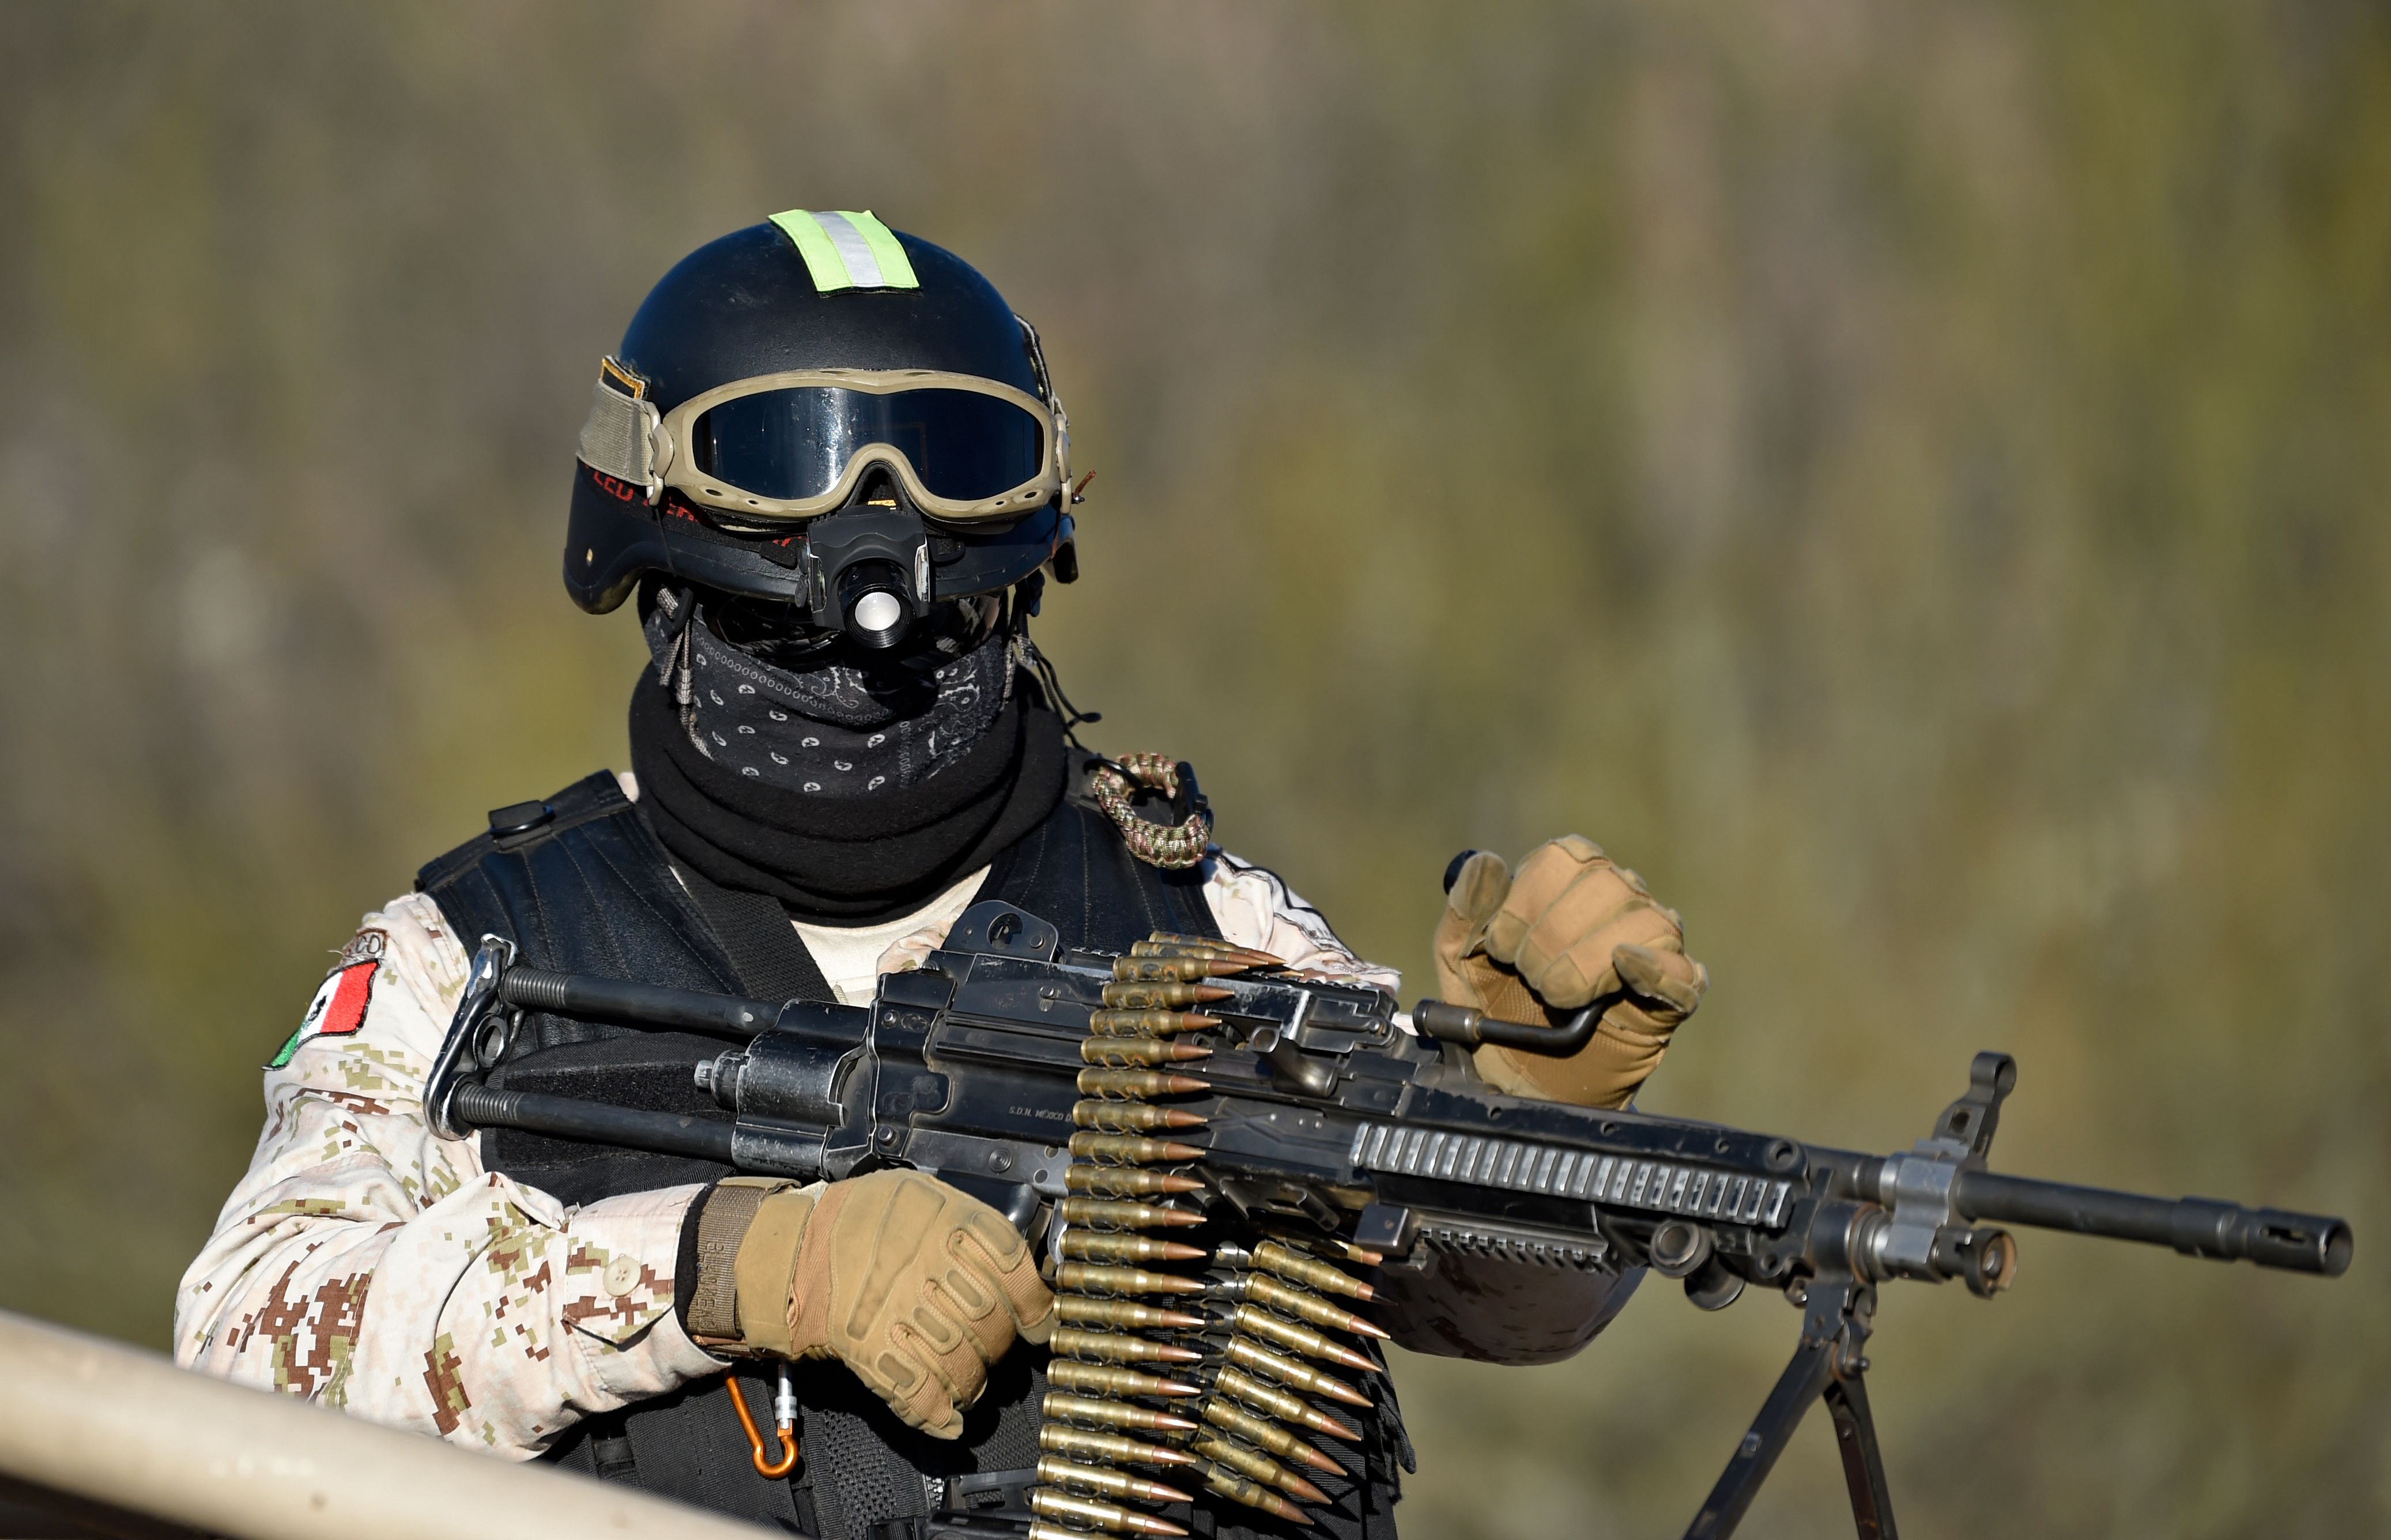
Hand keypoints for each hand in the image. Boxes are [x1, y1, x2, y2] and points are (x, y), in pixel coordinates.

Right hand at [717, 1169, 1053, 1437]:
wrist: (794, 1251)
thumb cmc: (861, 1220)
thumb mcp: (921, 1195)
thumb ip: (969, 1226)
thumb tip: (1015, 1266)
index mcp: (946, 1221)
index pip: (1014, 1269)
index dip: (1034, 1305)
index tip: (1038, 1324)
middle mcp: (928, 1265)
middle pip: (991, 1323)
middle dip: (1000, 1348)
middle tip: (995, 1352)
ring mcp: (899, 1310)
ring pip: (961, 1363)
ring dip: (972, 1385)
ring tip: (971, 1386)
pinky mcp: (870, 1349)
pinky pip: (917, 1391)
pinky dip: (937, 1414)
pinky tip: (948, 1420)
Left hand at [1432, 835, 1707, 1108]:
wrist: (1521, 1074)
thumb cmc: (1495, 1003)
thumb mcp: (1461, 958)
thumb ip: (1467, 909)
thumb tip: (1486, 862)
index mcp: (1570, 880)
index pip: (1565, 857)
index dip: (1526, 901)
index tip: (1501, 947)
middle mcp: (1619, 900)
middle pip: (1604, 885)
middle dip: (1552, 936)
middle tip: (1530, 977)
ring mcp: (1653, 945)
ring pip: (1645, 922)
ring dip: (1588, 961)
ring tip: (1559, 995)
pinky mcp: (1675, 995)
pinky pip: (1683, 973)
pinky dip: (1655, 971)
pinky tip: (1625, 969)